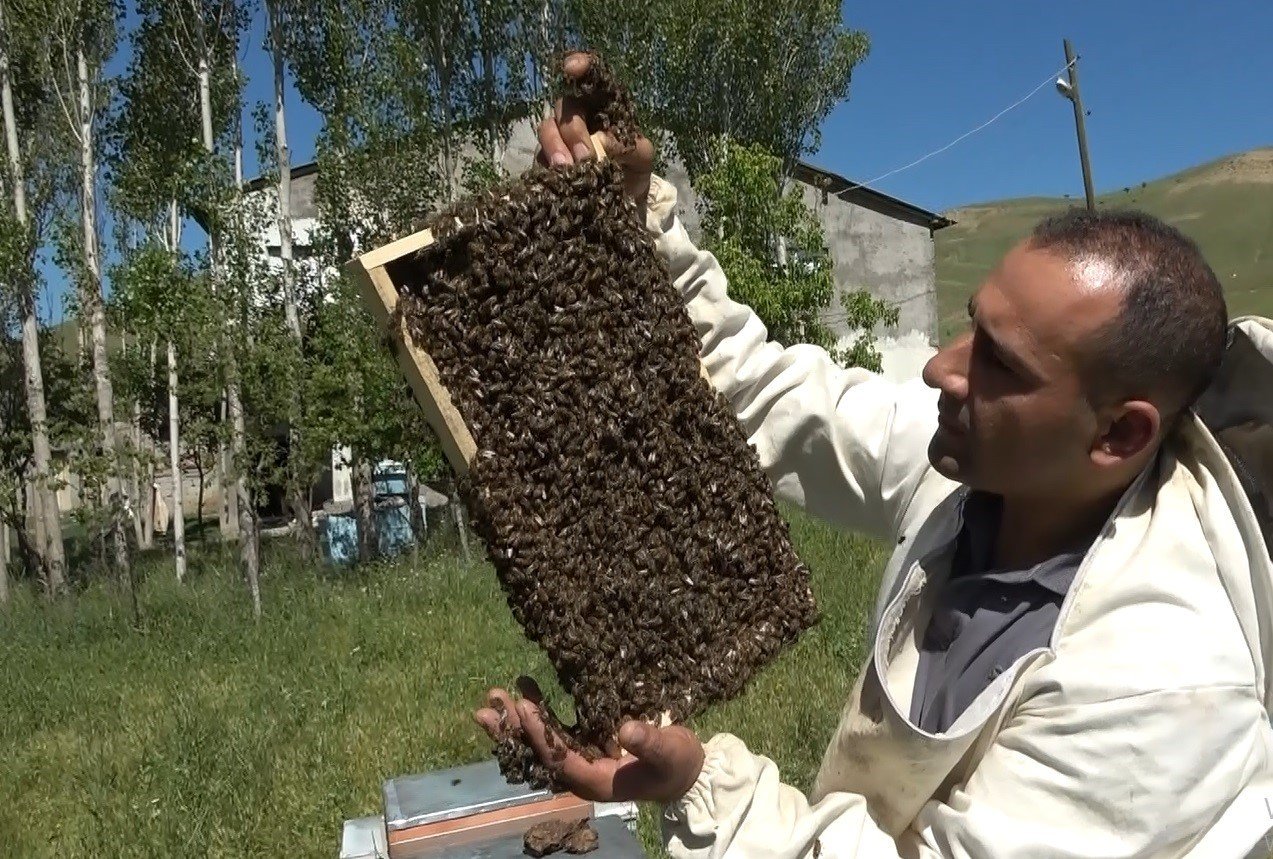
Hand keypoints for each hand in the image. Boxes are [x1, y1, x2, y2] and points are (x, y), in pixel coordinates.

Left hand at [473, 678, 704, 804]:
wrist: (686, 772)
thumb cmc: (678, 764)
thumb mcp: (671, 753)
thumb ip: (649, 742)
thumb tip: (625, 728)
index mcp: (597, 781)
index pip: (559, 757)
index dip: (540, 734)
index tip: (523, 708)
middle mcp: (581, 772)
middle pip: (538, 752)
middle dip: (512, 731)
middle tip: (486, 708)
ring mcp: (581, 759)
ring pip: (541, 741)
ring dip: (518, 720)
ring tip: (495, 695)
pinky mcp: (585, 746)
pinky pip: (554, 731)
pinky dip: (539, 712)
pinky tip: (527, 688)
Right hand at [536, 52, 654, 210]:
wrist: (624, 202)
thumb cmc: (634, 169)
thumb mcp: (643, 156)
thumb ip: (630, 146)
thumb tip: (601, 142)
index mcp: (602, 105)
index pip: (589, 77)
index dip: (579, 66)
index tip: (571, 68)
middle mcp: (578, 116)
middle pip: (565, 107)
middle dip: (572, 129)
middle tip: (585, 156)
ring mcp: (560, 138)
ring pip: (546, 128)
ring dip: (556, 146)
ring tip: (569, 168)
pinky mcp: (547, 161)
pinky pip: (539, 156)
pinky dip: (547, 164)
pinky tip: (560, 178)